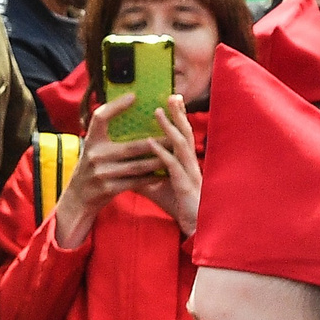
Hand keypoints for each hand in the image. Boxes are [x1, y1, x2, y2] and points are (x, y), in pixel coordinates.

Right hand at [50, 94, 167, 249]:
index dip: (115, 106)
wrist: (76, 199)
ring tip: (175, 154)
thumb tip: (128, 113)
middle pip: (131, 146)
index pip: (100, 117)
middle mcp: (94, 155)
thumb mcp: (92, 149)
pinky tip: (164, 173)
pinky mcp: (108, 189)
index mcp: (91, 141)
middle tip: (174, 134)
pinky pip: (136, 182)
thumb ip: (106, 136)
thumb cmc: (90, 169)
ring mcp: (101, 173)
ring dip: (158, 160)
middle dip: (156, 142)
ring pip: (137, 166)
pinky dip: (151, 177)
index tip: (133, 96)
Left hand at [150, 98, 202, 236]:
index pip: (183, 134)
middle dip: (179, 113)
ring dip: (168, 128)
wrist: (193, 225)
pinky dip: (161, 153)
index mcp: (186, 161)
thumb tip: (126, 168)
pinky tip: (150, 144)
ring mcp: (189, 172)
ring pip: (180, 145)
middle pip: (185, 132)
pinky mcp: (184, 185)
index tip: (172, 100)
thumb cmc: (178, 204)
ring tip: (158, 112)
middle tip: (172, 95)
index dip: (179, 117)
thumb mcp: (157, 186)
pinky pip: (172, 166)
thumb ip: (144, 175)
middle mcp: (190, 162)